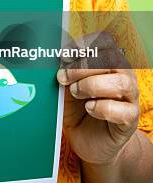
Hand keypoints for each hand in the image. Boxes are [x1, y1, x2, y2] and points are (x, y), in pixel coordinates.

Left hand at [57, 33, 139, 164]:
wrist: (90, 142)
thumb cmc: (78, 109)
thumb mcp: (66, 87)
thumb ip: (63, 72)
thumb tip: (51, 57)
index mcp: (108, 61)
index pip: (105, 41)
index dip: (85, 43)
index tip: (64, 54)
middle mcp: (123, 74)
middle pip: (111, 59)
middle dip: (82, 66)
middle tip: (62, 77)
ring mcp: (130, 96)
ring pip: (121, 82)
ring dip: (92, 86)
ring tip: (76, 93)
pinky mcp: (130, 118)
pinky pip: (123, 110)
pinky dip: (102, 108)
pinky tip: (89, 109)